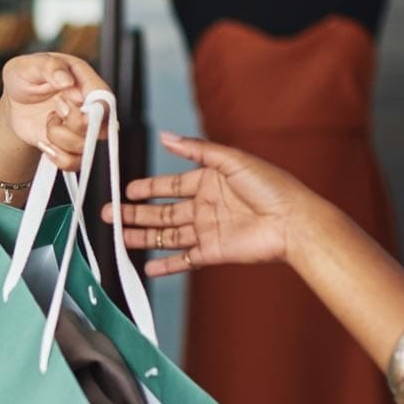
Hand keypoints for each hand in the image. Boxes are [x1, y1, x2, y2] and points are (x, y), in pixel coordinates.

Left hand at [0, 52, 112, 171]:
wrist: (14, 103)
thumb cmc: (24, 79)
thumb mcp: (27, 66)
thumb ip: (49, 67)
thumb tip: (66, 79)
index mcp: (85, 81)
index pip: (105, 99)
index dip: (89, 107)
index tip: (65, 102)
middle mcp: (89, 107)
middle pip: (99, 127)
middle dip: (72, 123)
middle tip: (55, 109)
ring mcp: (83, 129)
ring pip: (85, 148)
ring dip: (59, 138)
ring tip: (48, 121)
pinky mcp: (72, 147)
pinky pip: (75, 163)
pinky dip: (57, 156)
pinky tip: (45, 141)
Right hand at [103, 133, 309, 275]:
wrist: (293, 222)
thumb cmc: (272, 187)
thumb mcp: (232, 160)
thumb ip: (197, 150)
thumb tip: (166, 137)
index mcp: (208, 182)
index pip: (170, 184)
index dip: (147, 188)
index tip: (126, 190)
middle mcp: (204, 206)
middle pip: (162, 211)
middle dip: (135, 213)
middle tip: (110, 215)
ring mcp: (207, 230)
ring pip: (167, 234)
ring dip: (143, 236)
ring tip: (120, 237)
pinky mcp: (213, 252)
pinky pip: (184, 260)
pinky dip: (166, 265)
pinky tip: (147, 266)